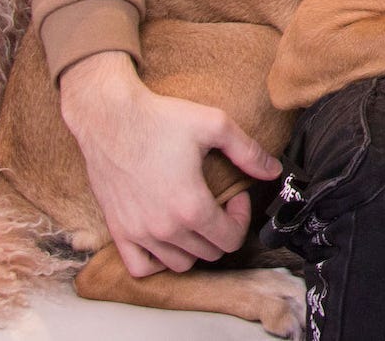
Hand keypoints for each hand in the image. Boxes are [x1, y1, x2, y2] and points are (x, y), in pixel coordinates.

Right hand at [59, 51, 281, 277]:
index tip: (235, 195)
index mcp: (190, 207)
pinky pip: (140, 267)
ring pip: (179, 263)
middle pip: (209, 253)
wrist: (110, 117)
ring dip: (195, 246)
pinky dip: (158, 260)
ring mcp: (138, 233)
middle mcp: (164, 228)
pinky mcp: (117, 230)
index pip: (230, 240)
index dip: (242, 218)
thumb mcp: (215, 125)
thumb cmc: (161, 119)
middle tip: (218, 202)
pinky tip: (166, 236)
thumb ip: (249, 151)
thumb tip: (274, 171)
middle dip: (222, 229)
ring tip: (195, 216)